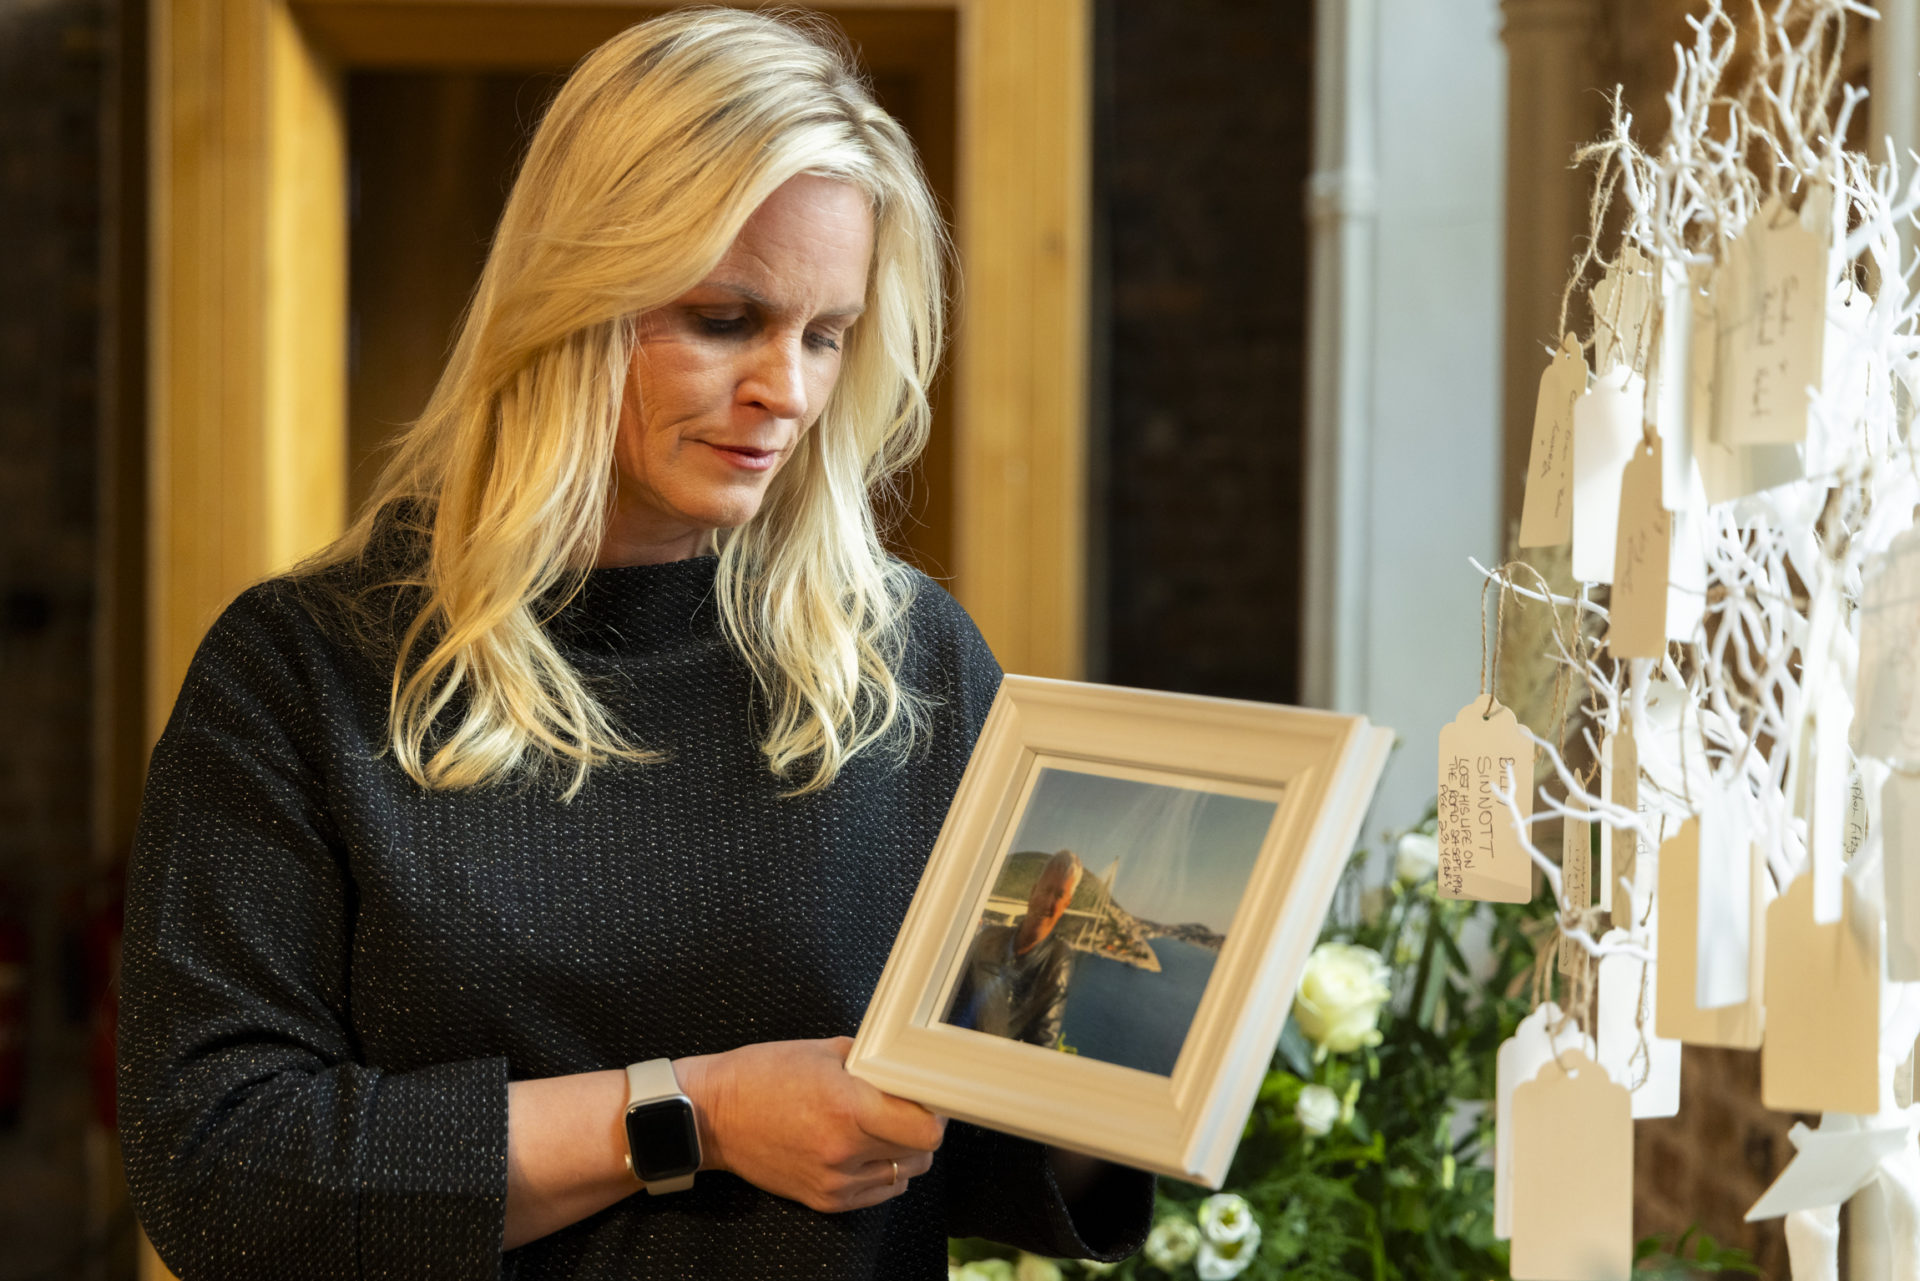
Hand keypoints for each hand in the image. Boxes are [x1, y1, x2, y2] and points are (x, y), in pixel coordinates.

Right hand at [677, 1036, 943, 1212]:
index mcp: (848, 1109)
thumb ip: (873, 1065)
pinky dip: (881, 1172)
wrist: (712, 1115)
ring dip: (902, 1152)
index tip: (928, 1098)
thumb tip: (909, 1072)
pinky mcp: (824, 1200)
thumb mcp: (823, 1052)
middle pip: (921, 1153)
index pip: (926, 1130)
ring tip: (879, 1126)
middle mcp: (844, 1151)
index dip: (935, 1111)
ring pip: (903, 1176)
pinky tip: (862, 1147)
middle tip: (905, 1106)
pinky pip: (877, 1192)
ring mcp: (834, 1182)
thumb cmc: (762, 1075)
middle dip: (920, 1127)